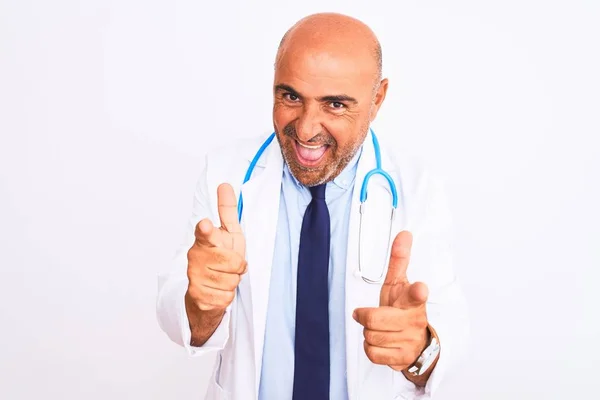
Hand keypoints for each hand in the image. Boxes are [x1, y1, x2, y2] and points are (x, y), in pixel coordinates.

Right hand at [186, 183, 246, 311]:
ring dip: (233, 281)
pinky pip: (226, 296)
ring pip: (231, 280)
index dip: (207, 229)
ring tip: (224, 278)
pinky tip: (218, 290)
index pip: (205, 233)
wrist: (206, 291)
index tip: (206, 224)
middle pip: (233, 261)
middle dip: (238, 266)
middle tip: (230, 265)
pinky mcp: (198, 296)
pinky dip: (227, 295)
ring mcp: (194, 277)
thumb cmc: (220, 258)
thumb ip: (227, 211)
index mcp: (204, 240)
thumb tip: (225, 184)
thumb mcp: (228, 234)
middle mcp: (195, 257)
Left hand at [353, 231, 430, 371]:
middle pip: (375, 320)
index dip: (417, 291)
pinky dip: (370, 348)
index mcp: (413, 300)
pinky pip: (373, 353)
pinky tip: (379, 342)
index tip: (420, 288)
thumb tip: (404, 233)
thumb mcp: (398, 284)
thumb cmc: (402, 308)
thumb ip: (399, 260)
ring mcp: (409, 341)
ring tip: (379, 329)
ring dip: (368, 333)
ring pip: (371, 336)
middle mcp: (414, 320)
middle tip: (366, 314)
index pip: (416, 294)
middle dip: (366, 317)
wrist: (416, 342)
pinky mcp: (402, 358)